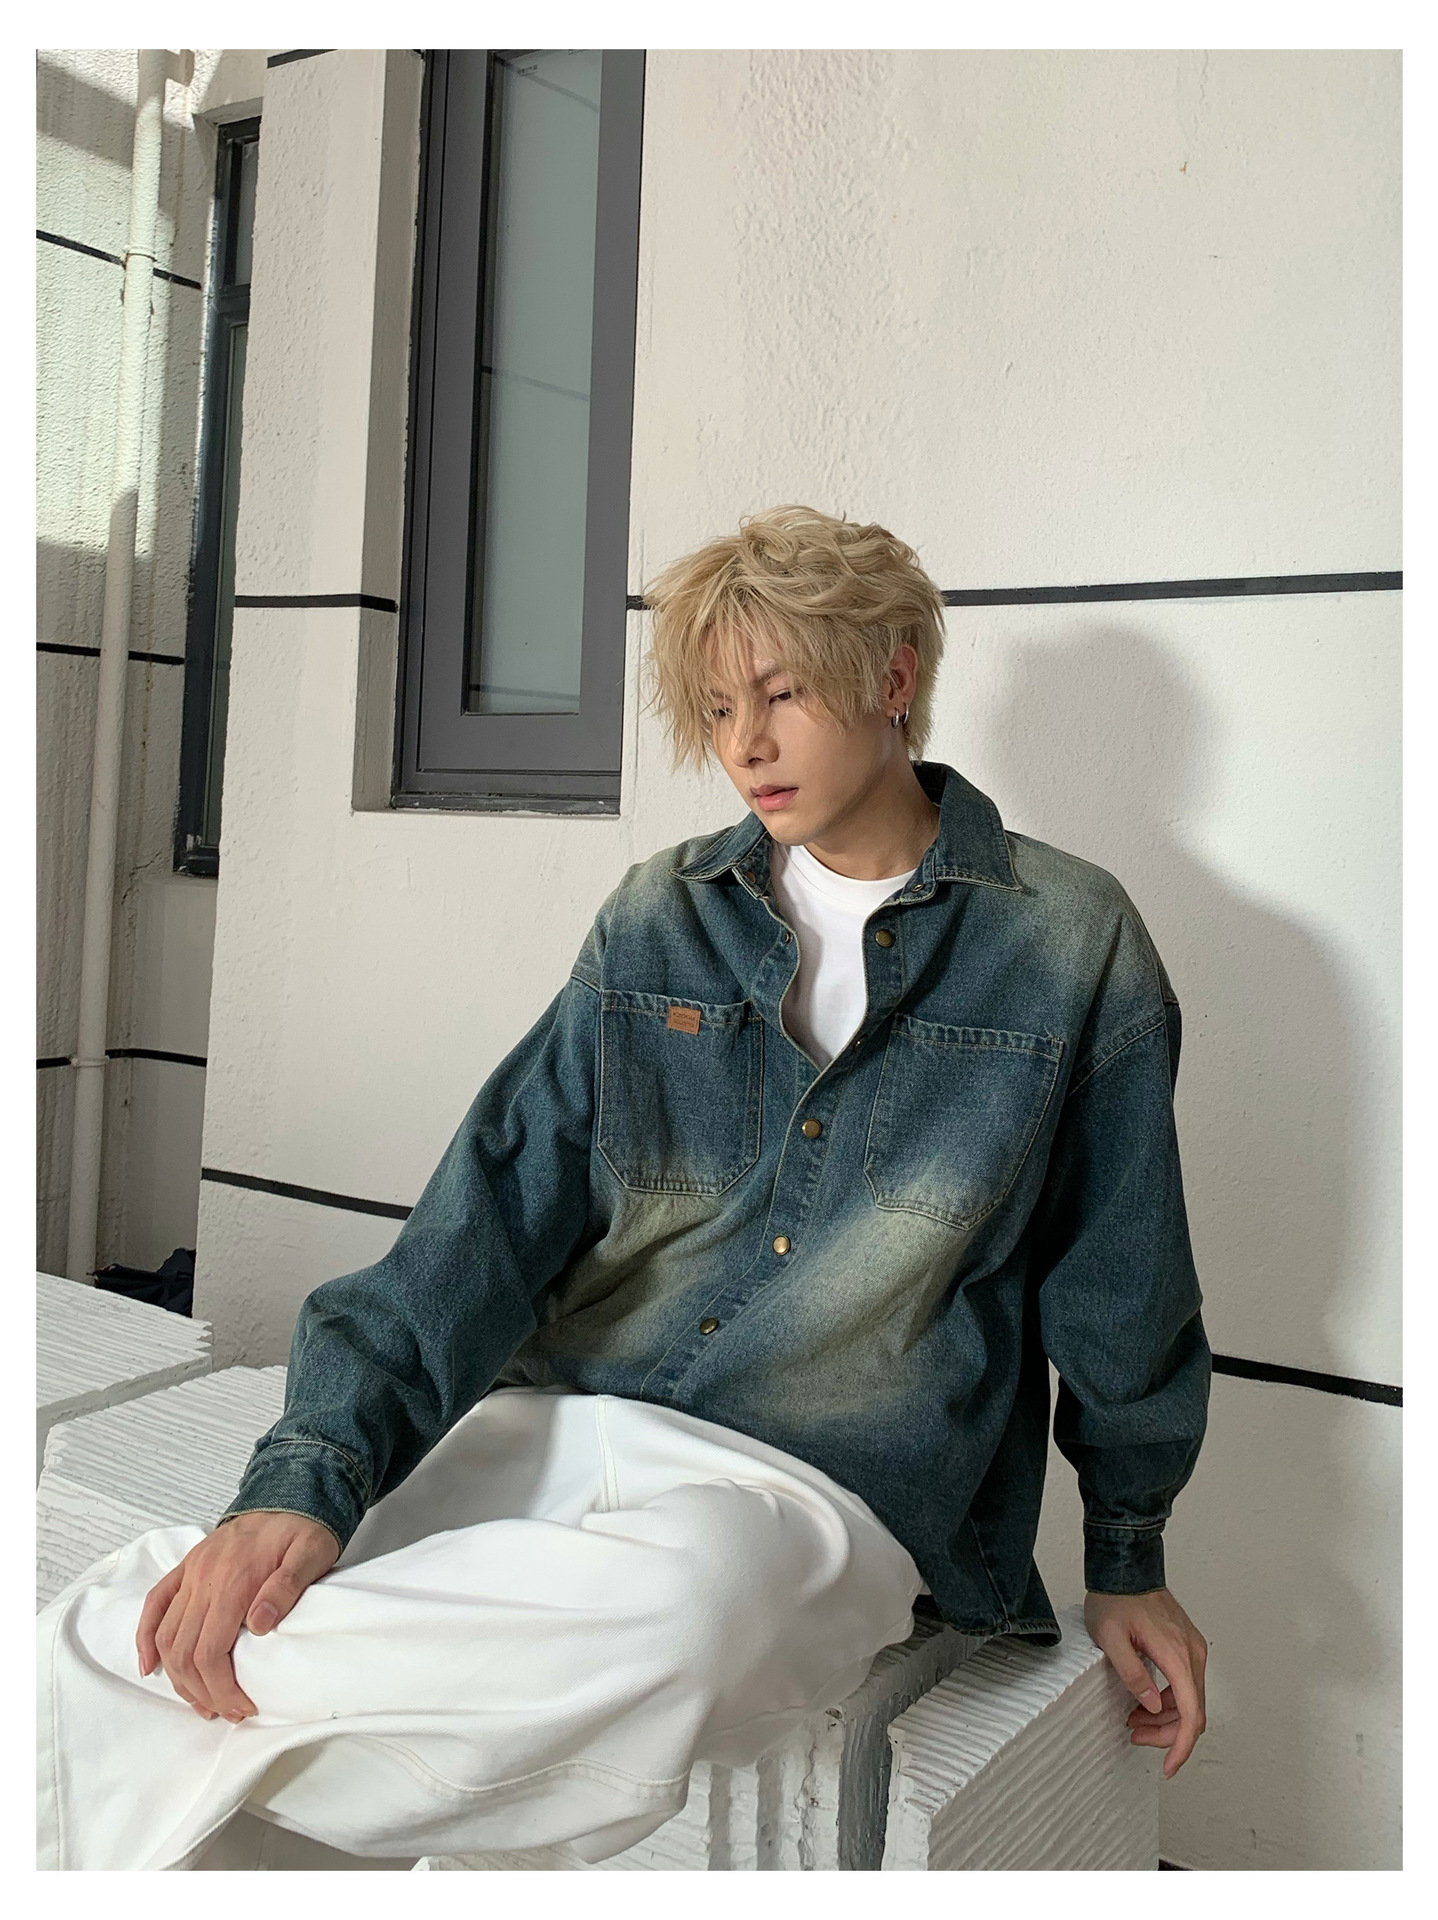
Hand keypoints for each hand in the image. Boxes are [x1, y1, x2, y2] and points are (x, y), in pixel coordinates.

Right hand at [136, 1511, 339, 1722]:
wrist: (291, 1492)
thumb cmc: (304, 1529)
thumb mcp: (312, 1554)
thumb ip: (286, 1588)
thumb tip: (259, 1625)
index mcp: (233, 1579)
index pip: (210, 1650)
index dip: (222, 1688)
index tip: (243, 1706)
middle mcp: (204, 1577)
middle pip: (184, 1651)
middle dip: (203, 1692)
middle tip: (228, 1712)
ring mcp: (191, 1572)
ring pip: (166, 1636)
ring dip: (178, 1677)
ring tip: (203, 1702)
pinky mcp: (187, 1567)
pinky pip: (155, 1604)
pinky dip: (146, 1638)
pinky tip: (150, 1666)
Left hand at [1084, 1586, 1207, 1777]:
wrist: (1126, 1567)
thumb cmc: (1115, 1598)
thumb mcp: (1110, 1638)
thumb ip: (1132, 1673)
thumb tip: (1149, 1705)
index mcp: (1177, 1655)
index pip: (1191, 1714)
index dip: (1181, 1746)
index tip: (1170, 1767)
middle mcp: (1193, 1654)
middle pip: (1193, 1712)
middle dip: (1167, 1734)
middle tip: (1136, 1737)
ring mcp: (1192, 1649)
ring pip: (1190, 1700)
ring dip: (1166, 1718)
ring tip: (1134, 1722)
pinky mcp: (1187, 1646)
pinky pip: (1186, 1684)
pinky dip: (1169, 1701)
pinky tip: (1144, 1703)